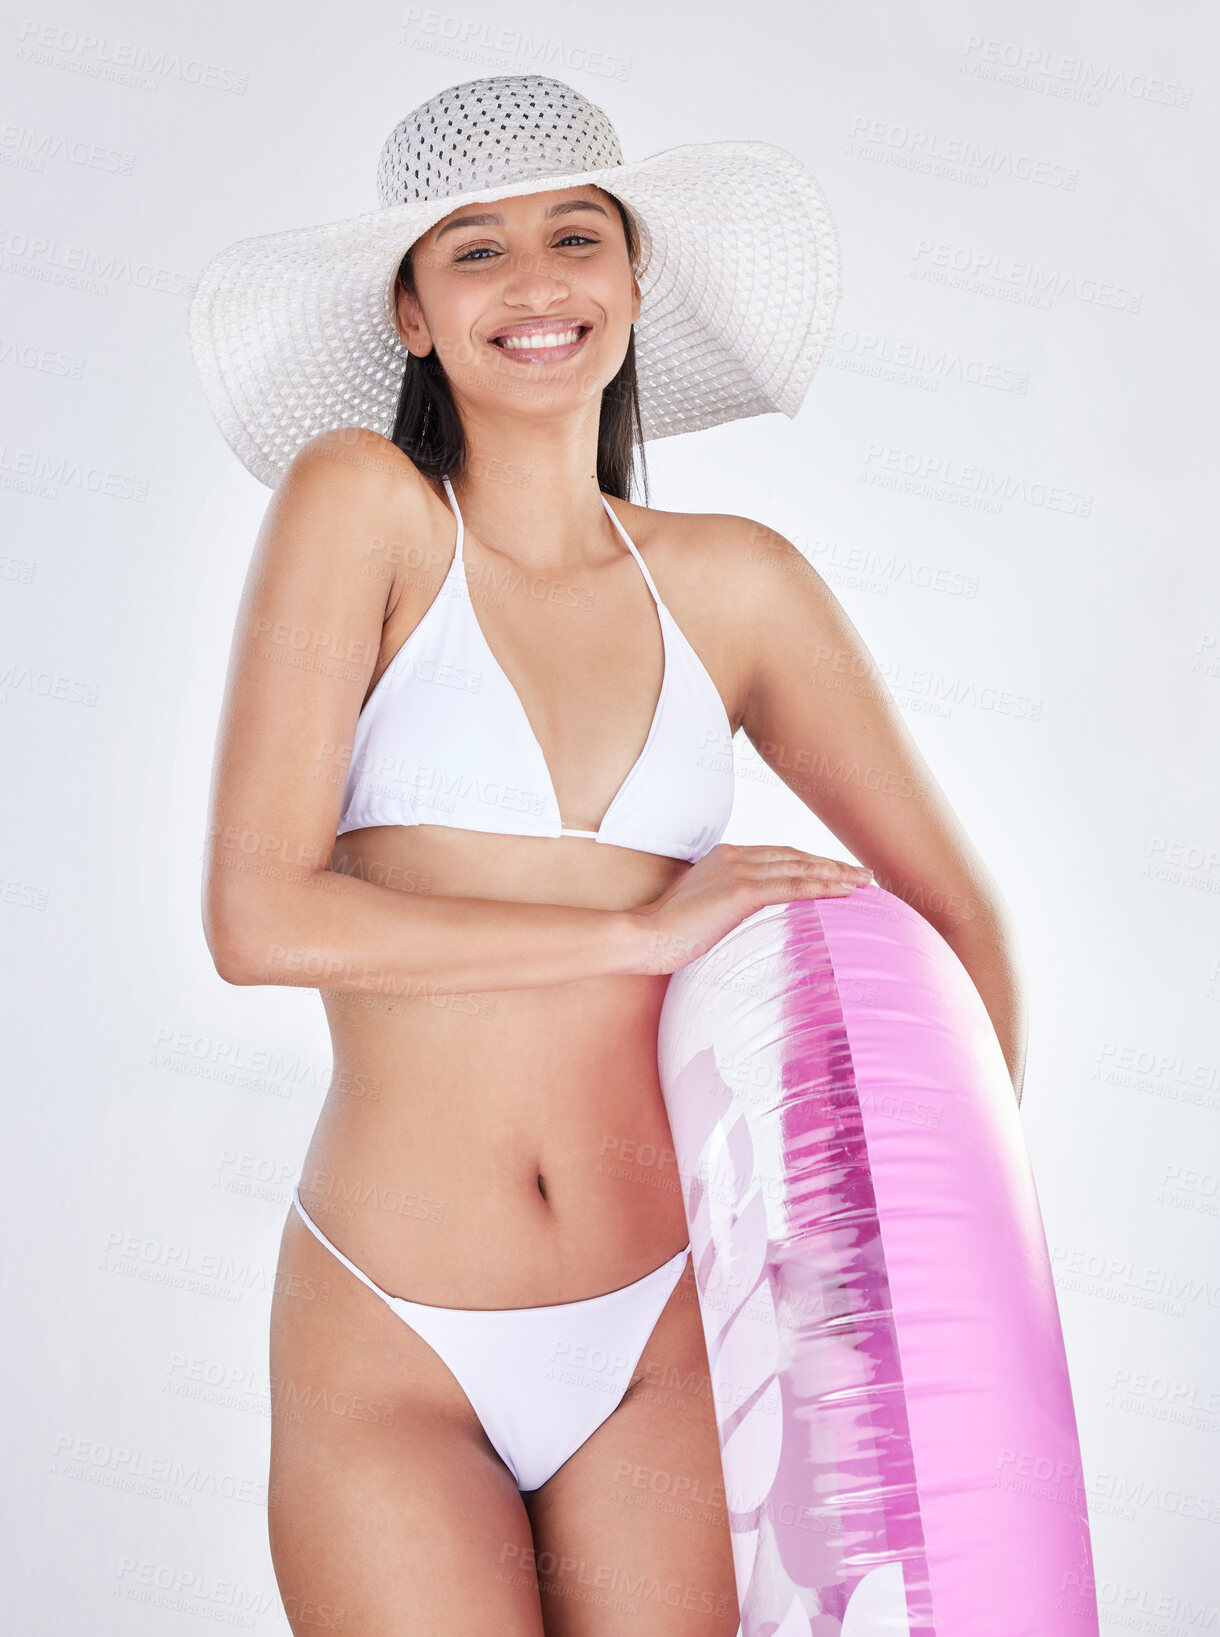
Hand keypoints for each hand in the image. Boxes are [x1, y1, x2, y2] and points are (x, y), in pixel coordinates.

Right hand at [628, 843, 873, 975]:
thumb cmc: (668, 932)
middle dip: (832, 864)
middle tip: (864, 874)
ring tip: (865, 881)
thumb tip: (744, 919)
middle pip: (796, 856)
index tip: (836, 871)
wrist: (645, 936)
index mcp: (726, 856)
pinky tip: (844, 891)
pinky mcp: (741, 890)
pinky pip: (794, 886)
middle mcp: (736, 855)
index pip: (780, 856)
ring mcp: (739, 870)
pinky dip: (823, 886)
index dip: (812, 862)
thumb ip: (727, 904)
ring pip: (801, 868)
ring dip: (837, 873)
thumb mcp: (703, 909)